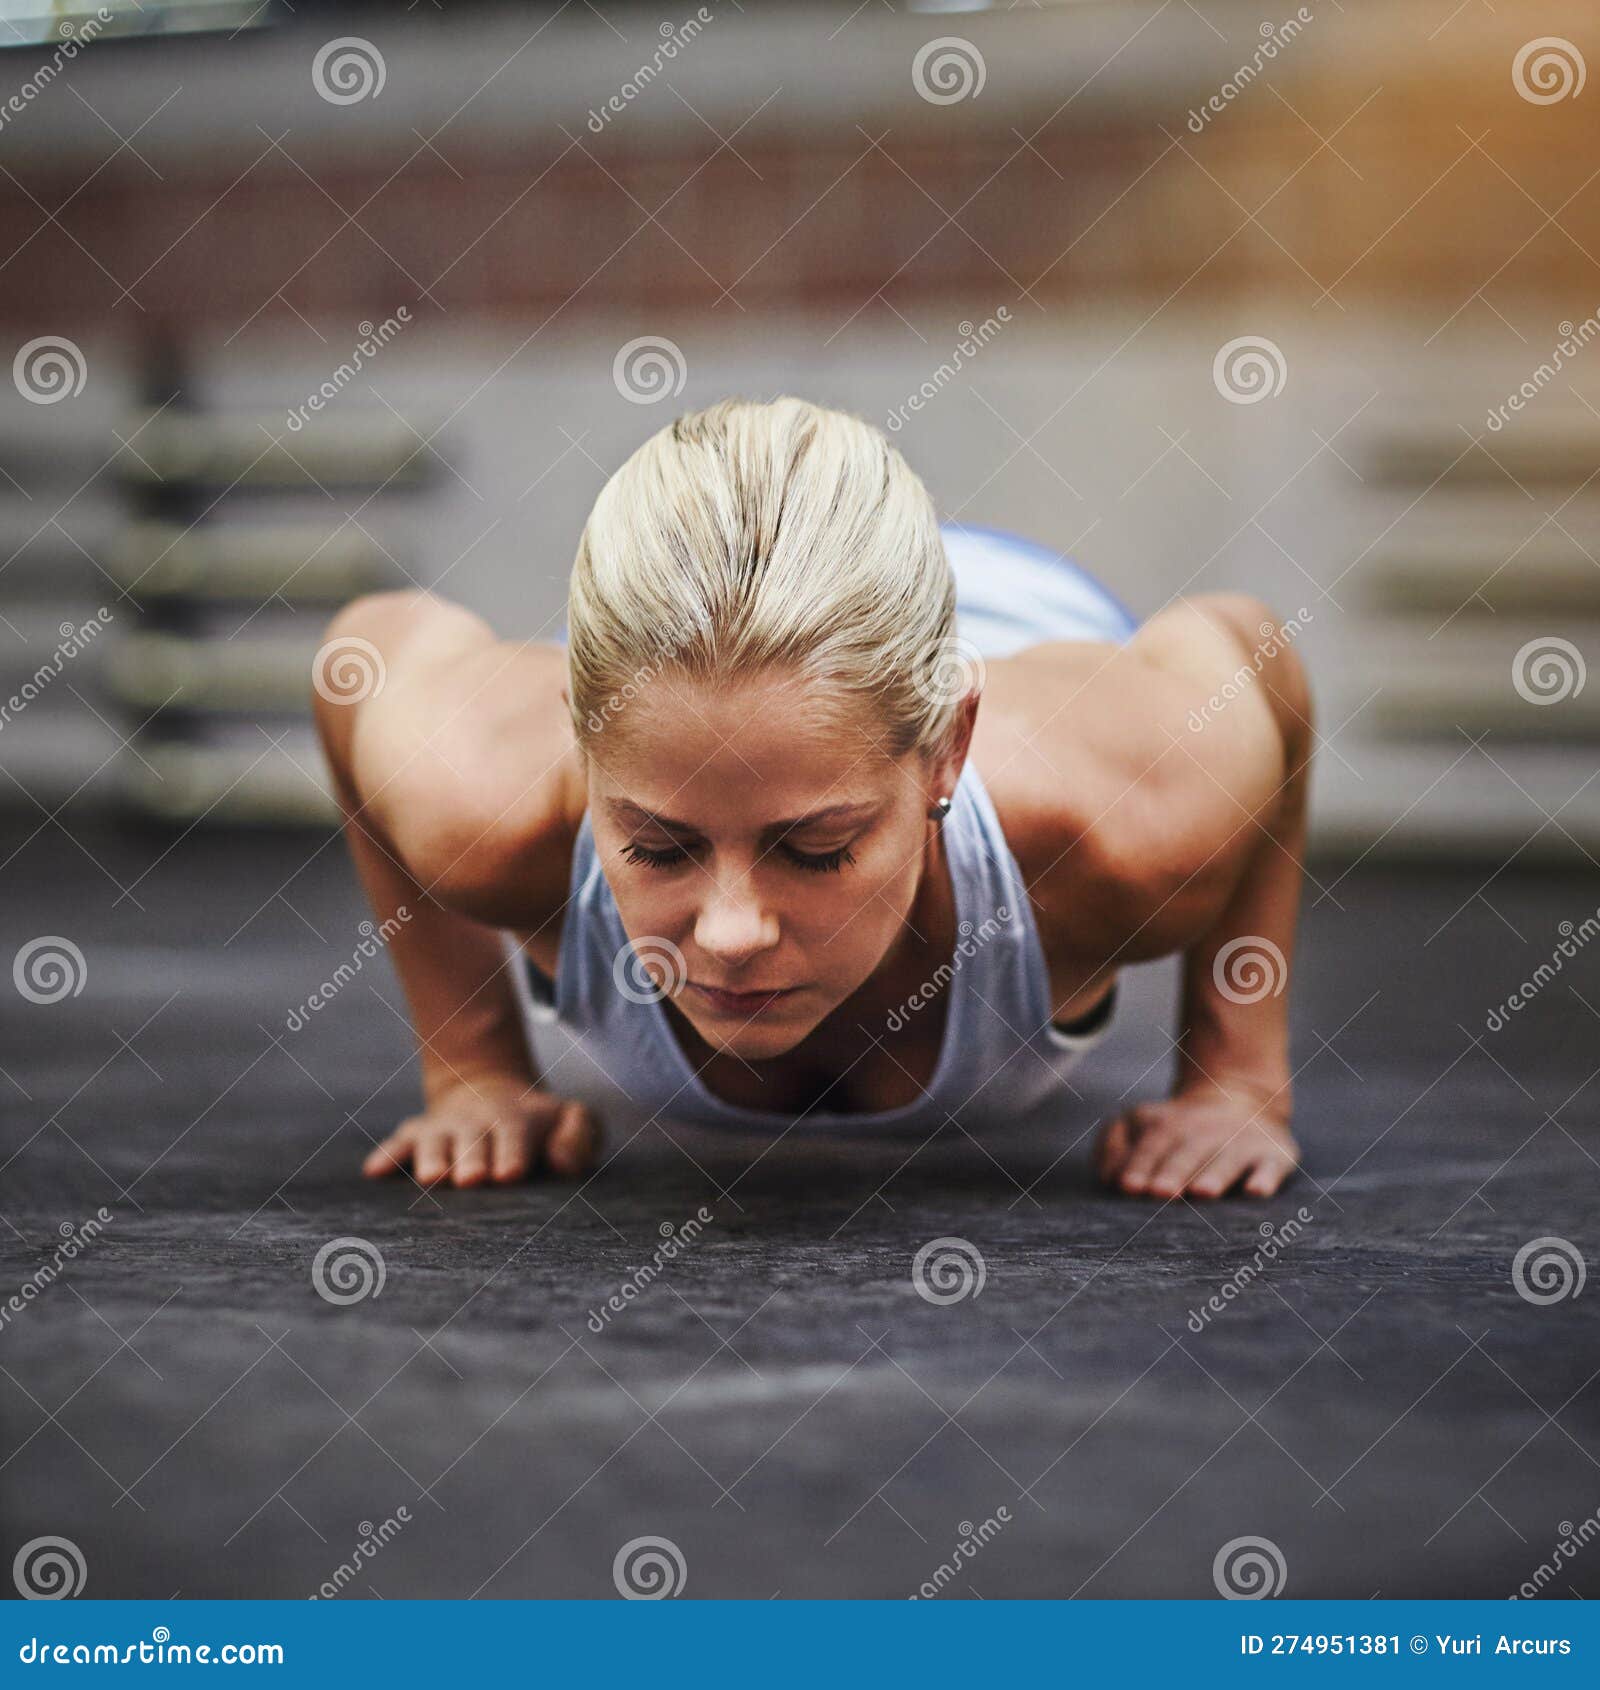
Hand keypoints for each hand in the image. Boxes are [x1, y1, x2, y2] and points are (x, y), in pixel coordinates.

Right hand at [362, 1075, 600, 1187]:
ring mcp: (444, 1129)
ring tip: (434, 1179)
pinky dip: (389, 1155)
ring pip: (435, 1142)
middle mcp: (476, 1123)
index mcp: (516, 1121)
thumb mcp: (572, 1119)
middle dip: (471, 1160)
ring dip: (433, 1158)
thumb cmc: (539, 1124)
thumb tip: (565, 1163)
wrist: (492, 1092)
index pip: (515, 1136)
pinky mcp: (417, 1135)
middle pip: (472, 1141)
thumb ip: (580, 1135)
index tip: (509, 1175)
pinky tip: (375, 1172)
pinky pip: (400, 1143)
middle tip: (472, 1180)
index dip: (512, 1153)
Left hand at [1094, 1082, 1298, 1199]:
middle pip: (1186, 1154)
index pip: (1150, 1147)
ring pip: (1226, 1160)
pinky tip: (1257, 1191)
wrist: (1238, 1098)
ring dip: (1214, 1176)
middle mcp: (1204, 1132)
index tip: (1128, 1186)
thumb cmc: (1176, 1131)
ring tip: (1203, 1193)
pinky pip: (1271, 1166)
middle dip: (1173, 1173)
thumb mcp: (1139, 1124)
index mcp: (1166, 1126)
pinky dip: (1266, 1178)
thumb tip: (1110, 1178)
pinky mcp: (1274, 1154)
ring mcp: (1241, 1143)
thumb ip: (1114, 1146)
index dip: (1139, 1166)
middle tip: (1161, 1193)